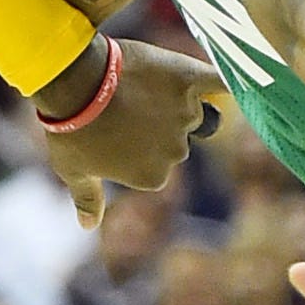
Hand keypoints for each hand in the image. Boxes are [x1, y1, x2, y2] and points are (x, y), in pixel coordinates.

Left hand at [42, 40, 230, 228]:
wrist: (74, 83)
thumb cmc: (72, 130)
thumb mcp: (73, 170)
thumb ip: (88, 198)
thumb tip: (88, 225)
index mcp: (152, 177)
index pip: (154, 165)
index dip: (135, 148)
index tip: (116, 134)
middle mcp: (176, 151)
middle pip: (175, 140)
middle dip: (155, 127)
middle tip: (126, 109)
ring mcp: (186, 115)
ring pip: (190, 111)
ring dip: (172, 101)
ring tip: (139, 87)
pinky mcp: (189, 79)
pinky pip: (219, 82)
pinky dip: (224, 83)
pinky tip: (232, 81)